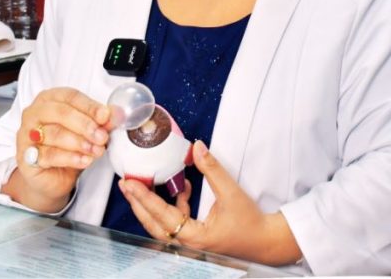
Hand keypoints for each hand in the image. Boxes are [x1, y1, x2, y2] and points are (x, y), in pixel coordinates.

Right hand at [2, 87, 110, 212]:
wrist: (53, 178)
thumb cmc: (67, 149)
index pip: (69, 96)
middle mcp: (34, 114)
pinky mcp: (25, 158)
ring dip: (80, 142)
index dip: (90, 106)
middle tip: (102, 136)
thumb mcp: (87, 132)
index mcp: (48, 99)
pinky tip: (84, 160)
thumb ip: (99, 122)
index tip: (106, 116)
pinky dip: (70, 158)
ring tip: (97, 150)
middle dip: (85, 124)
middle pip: (60, 112)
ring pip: (55, 134)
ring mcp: (26, 135)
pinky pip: (49, 155)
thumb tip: (115, 115)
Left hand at [119, 141, 301, 266]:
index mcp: (194, 236)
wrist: (265, 241)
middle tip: (126, 183)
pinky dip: (172, 205)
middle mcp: (187, 242)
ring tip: (141, 185)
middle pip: (153, 224)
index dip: (144, 198)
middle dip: (138, 203)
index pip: (162, 215)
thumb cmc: (250, 223)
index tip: (130, 184)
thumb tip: (197, 147)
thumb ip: (212, 169)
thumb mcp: (231, 193)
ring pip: (161, 223)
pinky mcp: (194, 235)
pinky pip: (175, 220)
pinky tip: (180, 187)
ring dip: (151, 204)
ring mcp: (189, 241)